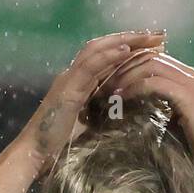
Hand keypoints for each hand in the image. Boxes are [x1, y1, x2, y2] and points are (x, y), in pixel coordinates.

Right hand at [23, 30, 167, 175]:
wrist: (34, 157)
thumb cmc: (59, 151)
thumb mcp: (90, 130)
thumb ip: (105, 119)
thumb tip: (129, 121)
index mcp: (80, 84)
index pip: (108, 58)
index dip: (131, 50)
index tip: (155, 48)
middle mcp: (73, 76)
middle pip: (105, 47)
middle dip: (132, 39)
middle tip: (159, 36)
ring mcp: (69, 80)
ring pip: (97, 50)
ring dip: (124, 42)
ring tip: (148, 37)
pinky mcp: (66, 90)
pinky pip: (88, 67)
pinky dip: (107, 57)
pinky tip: (126, 51)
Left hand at [92, 48, 193, 180]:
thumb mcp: (181, 126)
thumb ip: (165, 112)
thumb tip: (140, 113)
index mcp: (193, 80)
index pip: (156, 60)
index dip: (131, 68)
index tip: (111, 82)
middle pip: (151, 57)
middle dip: (124, 68)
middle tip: (103, 83)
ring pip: (151, 66)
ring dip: (125, 76)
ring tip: (108, 91)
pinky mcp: (190, 98)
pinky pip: (155, 83)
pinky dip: (135, 88)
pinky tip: (121, 99)